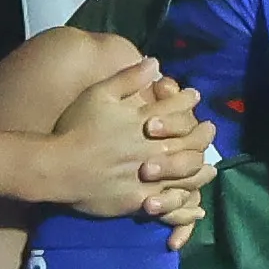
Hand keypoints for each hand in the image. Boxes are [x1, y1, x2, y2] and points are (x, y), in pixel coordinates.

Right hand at [50, 58, 218, 217]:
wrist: (57, 167)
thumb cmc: (75, 128)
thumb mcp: (98, 94)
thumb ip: (128, 78)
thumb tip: (155, 62)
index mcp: (143, 122)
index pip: (176, 108)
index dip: (188, 101)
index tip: (195, 97)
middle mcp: (152, 148)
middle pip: (190, 142)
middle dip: (204, 135)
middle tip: (211, 130)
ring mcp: (148, 177)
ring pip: (187, 174)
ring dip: (202, 170)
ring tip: (211, 167)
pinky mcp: (140, 200)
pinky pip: (170, 205)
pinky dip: (186, 207)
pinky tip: (195, 207)